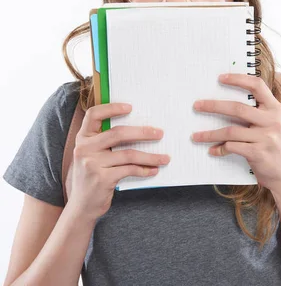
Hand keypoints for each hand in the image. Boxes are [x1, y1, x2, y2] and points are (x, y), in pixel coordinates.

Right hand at [68, 103, 170, 220]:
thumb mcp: (92, 156)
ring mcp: (92, 164)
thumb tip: (139, 129)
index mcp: (83, 138)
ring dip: (150, 156)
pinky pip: (130, 170)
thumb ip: (105, 142)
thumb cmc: (92, 177)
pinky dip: (144, 170)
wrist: (81, 206)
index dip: (112, 108)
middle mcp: (84, 148)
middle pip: (117, 133)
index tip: (131, 107)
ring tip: (165, 158)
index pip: (93, 114)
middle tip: (160, 133)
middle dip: (143, 132)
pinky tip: (153, 170)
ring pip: (128, 154)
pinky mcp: (102, 179)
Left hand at [191, 73, 280, 191]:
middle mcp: (272, 121)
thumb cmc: (276, 147)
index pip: (257, 86)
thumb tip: (227, 104)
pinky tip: (213, 150)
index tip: (220, 78)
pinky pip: (232, 147)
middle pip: (238, 108)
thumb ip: (258, 113)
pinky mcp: (258, 153)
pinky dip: (220, 148)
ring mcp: (266, 137)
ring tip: (196, 136)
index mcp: (275, 109)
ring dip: (210, 133)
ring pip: (231, 130)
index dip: (239, 79)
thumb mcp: (273, 125)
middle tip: (197, 105)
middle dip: (214, 106)